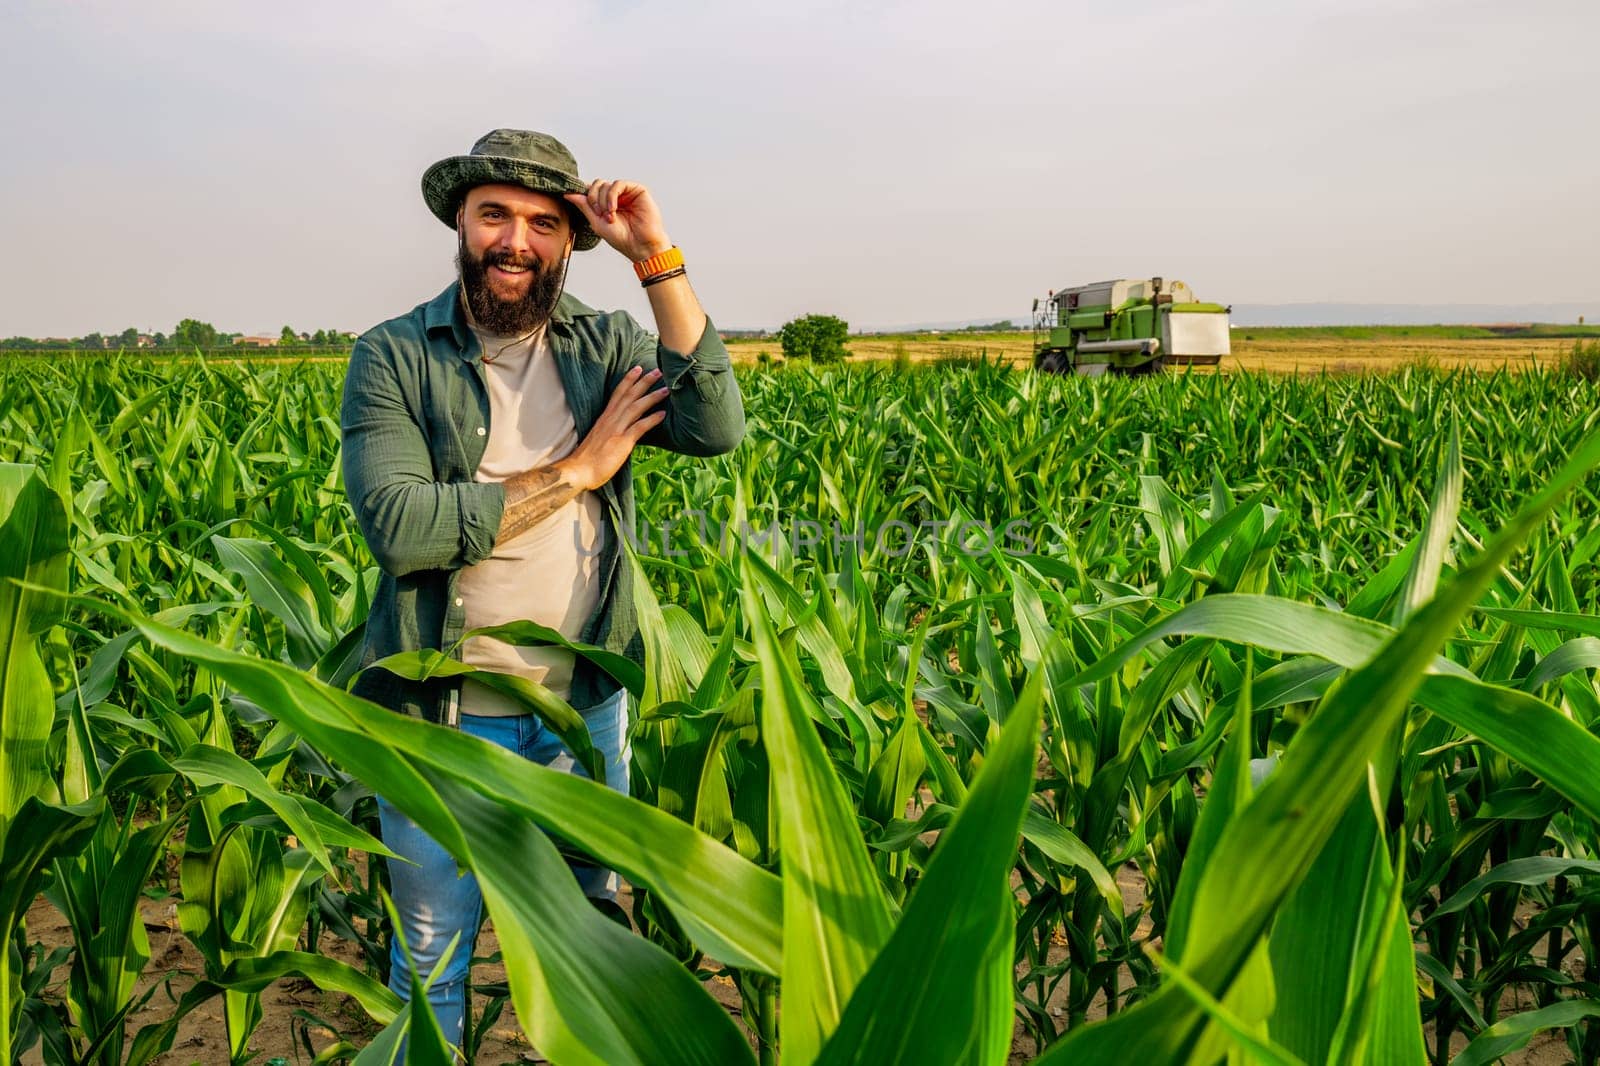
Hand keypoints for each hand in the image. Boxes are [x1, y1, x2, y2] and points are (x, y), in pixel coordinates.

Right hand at [556, 366, 668, 489]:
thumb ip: (610, 430)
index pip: (617, 393)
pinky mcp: (622, 442)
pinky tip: (663, 414)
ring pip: (636, 407)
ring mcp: (616, 430)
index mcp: (604, 418)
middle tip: (658, 370)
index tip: (638, 368)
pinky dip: (651, 420)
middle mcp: (610, 420)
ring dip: (652, 397)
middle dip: (644, 382)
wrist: (579, 471)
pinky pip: (639, 427)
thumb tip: (622, 428)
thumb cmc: (588, 458)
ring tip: (666, 389)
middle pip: (629, 395)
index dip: (628, 380)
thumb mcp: (599, 438)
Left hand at [565, 180, 672, 262]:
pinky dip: (611, 196)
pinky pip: (618, 184)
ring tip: (609, 216)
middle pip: (596, 185)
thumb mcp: (596, 221)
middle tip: (599, 214)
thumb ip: (584, 206)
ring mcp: (627, 193)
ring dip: (602, 201)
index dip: (584, 194)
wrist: (640, 246)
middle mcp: (617, 196)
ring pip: (605, 184)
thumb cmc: (621, 238)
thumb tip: (567, 193)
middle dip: (593, 199)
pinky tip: (613, 209)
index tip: (579, 202)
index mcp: (607, 203)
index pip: (591, 190)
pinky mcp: (637, 190)